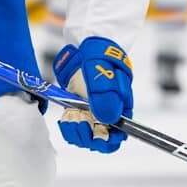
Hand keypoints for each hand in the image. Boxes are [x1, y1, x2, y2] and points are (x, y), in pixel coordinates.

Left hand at [53, 37, 133, 152]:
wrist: (86, 44)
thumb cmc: (101, 57)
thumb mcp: (104, 74)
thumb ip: (105, 96)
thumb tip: (108, 119)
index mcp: (120, 108)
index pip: (117, 137)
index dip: (106, 141)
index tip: (94, 133)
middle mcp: (107, 113)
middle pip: (99, 140)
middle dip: (87, 136)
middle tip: (78, 123)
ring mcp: (92, 111)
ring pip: (84, 134)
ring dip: (75, 132)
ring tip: (70, 119)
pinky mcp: (78, 107)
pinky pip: (74, 125)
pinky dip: (68, 125)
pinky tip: (65, 116)